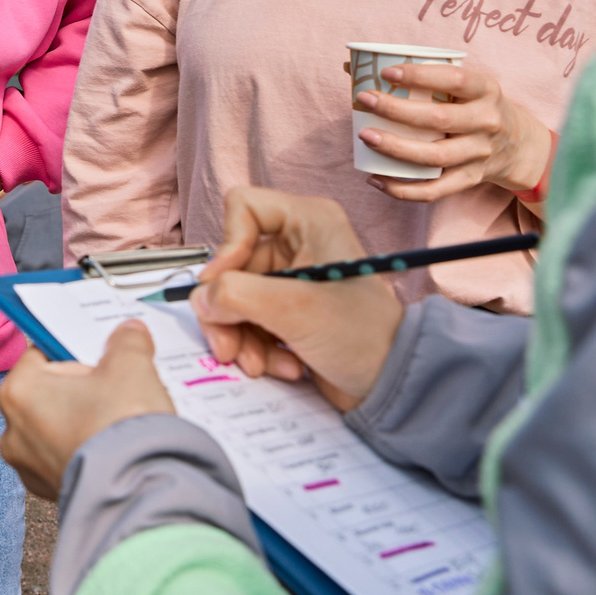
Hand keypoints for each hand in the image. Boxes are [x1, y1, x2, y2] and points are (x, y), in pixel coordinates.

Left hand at [0, 322, 173, 500]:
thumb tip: (128, 333)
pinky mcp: (51, 490)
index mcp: (18, 391)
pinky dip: (88, 449)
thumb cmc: (122, 431)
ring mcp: (29, 466)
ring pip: (59, 425)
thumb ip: (126, 342)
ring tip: (119, 419)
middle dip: (82, 387)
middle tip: (116, 387)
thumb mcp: (130, 367)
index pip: (42, 353)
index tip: (100, 353)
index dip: (76, 351)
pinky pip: (68, 456)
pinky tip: (115, 446)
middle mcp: (13, 431)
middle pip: (50, 391)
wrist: (140, 495)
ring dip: (85, 419)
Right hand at [189, 188, 400, 410]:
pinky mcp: (289, 312)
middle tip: (227, 347)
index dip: (227, 247)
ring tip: (258, 364)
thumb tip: (199, 299)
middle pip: (232, 264)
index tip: (222, 288)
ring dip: (241, 336)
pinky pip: (250, 321)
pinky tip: (283, 367)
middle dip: (229, 311)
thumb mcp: (295, 311)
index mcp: (309, 221)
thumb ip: (238, 296)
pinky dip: (258, 348)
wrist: (396, 386)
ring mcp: (293, 279)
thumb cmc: (365, 337)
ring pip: (236, 297)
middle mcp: (299, 243)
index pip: (242, 208)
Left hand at [355, 61, 551, 203]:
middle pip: (439, 119)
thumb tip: (352, 65)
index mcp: (485, 90)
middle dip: (397, 109)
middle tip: (365, 99)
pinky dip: (403, 190)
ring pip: (434, 156)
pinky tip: (375, 179)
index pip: (454, 79)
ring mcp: (480, 154)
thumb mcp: (465, 85)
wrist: (519, 145)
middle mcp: (487, 121)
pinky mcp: (471, 179)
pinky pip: (435, 190)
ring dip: (396, 148)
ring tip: (364, 135)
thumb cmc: (475, 105)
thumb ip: (421, 76)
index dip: (420, 75)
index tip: (387, 72)